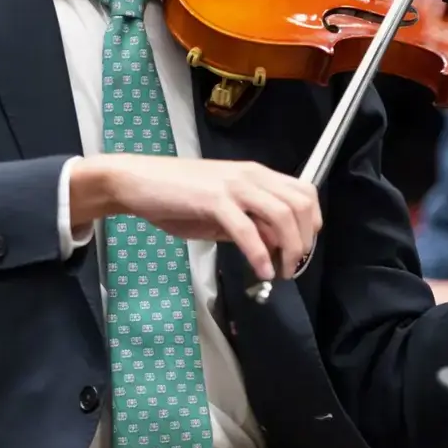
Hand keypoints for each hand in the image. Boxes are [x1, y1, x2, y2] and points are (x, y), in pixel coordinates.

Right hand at [70, 156, 320, 280]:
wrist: (136, 182)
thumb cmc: (174, 195)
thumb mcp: (219, 210)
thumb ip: (248, 223)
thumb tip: (272, 245)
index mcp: (255, 174)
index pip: (304, 192)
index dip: (311, 224)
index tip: (301, 248)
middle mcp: (251, 175)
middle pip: (300, 205)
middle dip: (304, 241)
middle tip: (294, 266)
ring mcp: (233, 186)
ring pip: (282, 216)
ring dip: (289, 250)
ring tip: (281, 272)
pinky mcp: (214, 200)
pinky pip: (248, 230)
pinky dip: (260, 255)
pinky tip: (260, 270)